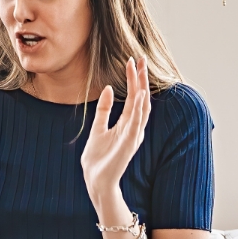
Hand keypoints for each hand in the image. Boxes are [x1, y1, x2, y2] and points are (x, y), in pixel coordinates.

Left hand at [80, 57, 150, 203]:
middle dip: (141, 79)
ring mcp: (133, 136)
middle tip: (140, 59)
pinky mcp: (130, 144)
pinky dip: (139, 109)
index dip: (133, 79)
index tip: (131, 61)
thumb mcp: (98, 128)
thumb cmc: (98, 158)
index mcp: (126, 124)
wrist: (95, 180)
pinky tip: (139, 95)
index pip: (133, 96)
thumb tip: (108, 88)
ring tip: (140, 71)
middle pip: (141, 99)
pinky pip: (137, 124)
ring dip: (142, 89)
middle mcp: (133, 128)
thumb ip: (104, 109)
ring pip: (142, 108)